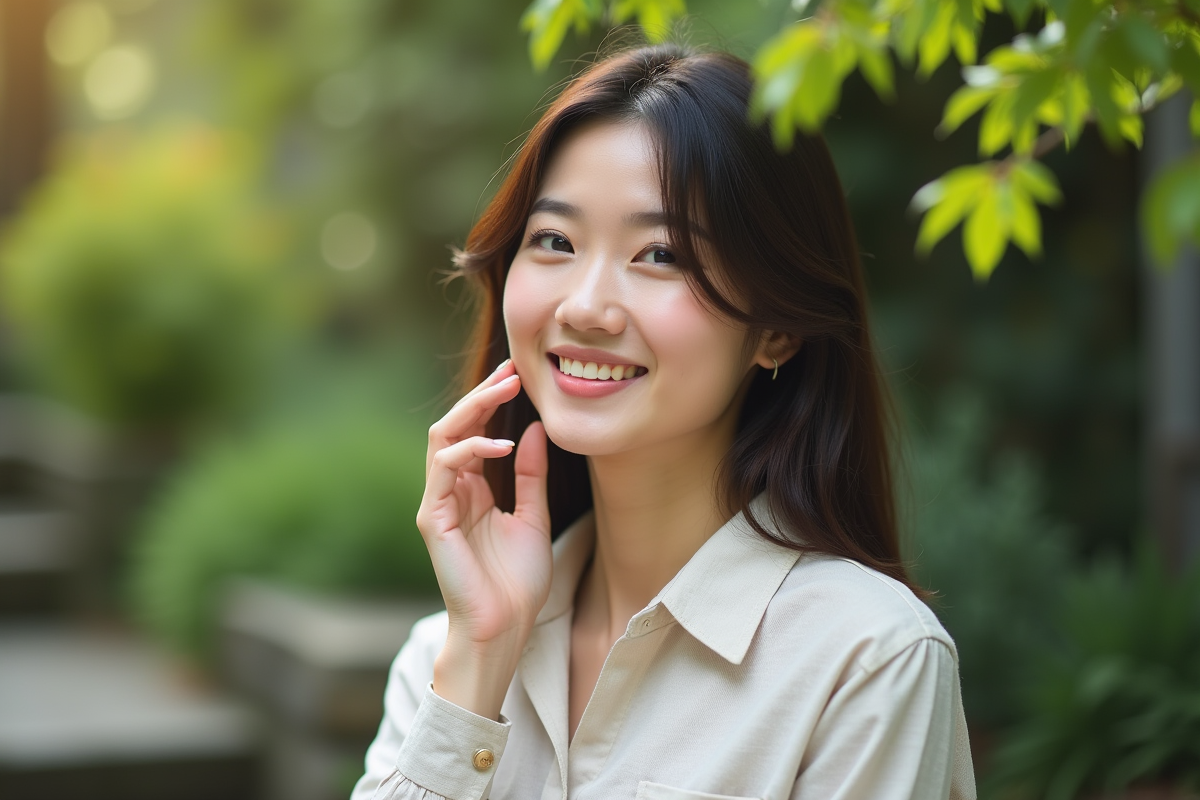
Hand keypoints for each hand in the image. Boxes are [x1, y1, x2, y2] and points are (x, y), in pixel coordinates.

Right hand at [416, 359, 550, 716]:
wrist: (505, 629)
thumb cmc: (516, 583)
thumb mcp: (534, 517)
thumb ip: (530, 474)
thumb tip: (535, 429)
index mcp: (472, 490)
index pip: (474, 432)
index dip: (493, 401)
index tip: (520, 375)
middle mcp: (450, 492)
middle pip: (455, 427)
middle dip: (482, 395)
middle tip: (512, 371)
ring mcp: (438, 504)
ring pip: (442, 439)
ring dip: (473, 410)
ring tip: (505, 390)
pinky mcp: (433, 519)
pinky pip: (444, 470)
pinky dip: (470, 450)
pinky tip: (500, 444)